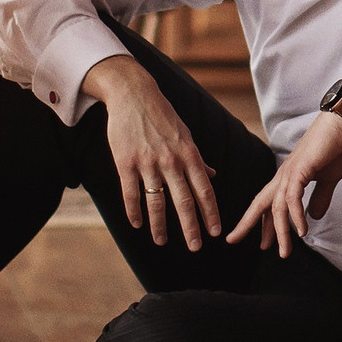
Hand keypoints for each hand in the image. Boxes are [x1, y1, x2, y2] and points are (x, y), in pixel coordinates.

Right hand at [86, 56, 222, 248]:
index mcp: (189, 154)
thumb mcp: (185, 134)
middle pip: (184, 200)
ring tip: (162, 242)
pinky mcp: (126, 162)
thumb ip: (197, 158)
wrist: (133, 94)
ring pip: (157, 202)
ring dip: (160, 225)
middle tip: (195, 247)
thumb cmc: (162, 115)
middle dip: (191, 227)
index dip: (210, 213)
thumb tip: (212, 175)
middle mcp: (171, 161)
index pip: (204, 190)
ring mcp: (148, 163)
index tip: (215, 232)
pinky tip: (137, 225)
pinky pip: (131, 193)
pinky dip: (134, 211)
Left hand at [227, 111, 341, 257]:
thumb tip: (314, 216)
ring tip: (284, 252)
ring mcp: (291, 172)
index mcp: (288, 178)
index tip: (262, 244)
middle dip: (246, 223)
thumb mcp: (328, 179)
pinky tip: (301, 231)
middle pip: (260, 203)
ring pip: (278, 207)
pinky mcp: (301, 170)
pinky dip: (295, 216)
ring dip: (280, 232)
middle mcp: (284, 176)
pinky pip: (293, 198)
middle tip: (233, 240)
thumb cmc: (336, 147)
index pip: (270, 204)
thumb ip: (320, 197)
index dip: (263, 224)